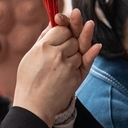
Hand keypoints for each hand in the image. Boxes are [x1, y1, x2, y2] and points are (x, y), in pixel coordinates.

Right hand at [13, 9, 100, 125]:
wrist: (34, 106)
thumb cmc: (30, 79)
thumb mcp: (31, 55)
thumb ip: (44, 38)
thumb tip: (55, 21)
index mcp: (43, 47)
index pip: (61, 28)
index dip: (63, 28)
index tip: (61, 30)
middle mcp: (56, 54)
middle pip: (73, 37)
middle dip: (70, 39)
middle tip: (60, 50)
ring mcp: (68, 66)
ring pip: (80, 49)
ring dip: (75, 52)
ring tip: (60, 65)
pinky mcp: (76, 77)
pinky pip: (86, 61)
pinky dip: (91, 54)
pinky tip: (97, 47)